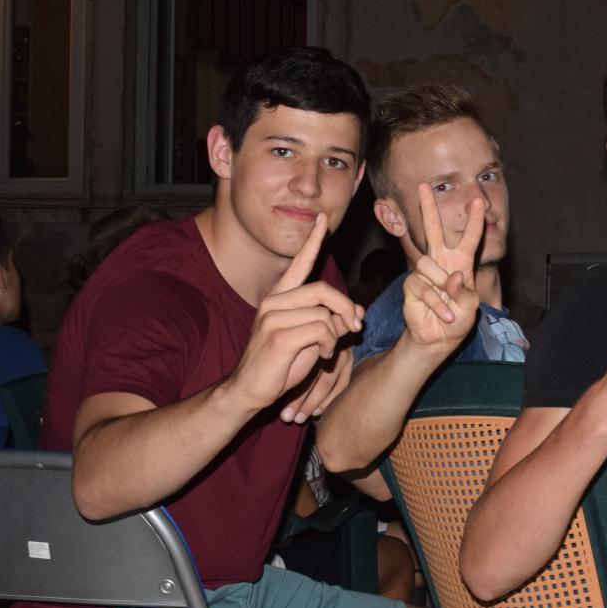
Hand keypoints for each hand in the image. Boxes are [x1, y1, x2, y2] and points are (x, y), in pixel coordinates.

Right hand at [224, 213, 363, 416]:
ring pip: (324, 312)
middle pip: (324, 290)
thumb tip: (356, 312)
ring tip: (328, 350)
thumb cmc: (281, 365)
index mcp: (280, 297)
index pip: (299, 263)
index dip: (313, 240)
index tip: (323, 218)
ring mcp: (273, 317)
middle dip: (346, 309)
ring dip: (335, 334)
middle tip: (356, 327)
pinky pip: (320, 330)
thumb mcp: (310, 339)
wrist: (250, 390)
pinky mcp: (277, 335)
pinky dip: (329, 346)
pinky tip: (321, 358)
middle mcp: (274, 301)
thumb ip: (330, 321)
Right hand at [401, 184, 485, 350]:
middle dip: (428, 207)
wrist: (438, 338)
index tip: (478, 201)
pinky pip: (422, 286)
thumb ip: (464, 292)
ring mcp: (425, 273)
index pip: (469, 238)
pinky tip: (444, 314)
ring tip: (450, 307)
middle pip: (433, 229)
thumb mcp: (470, 308)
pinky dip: (436, 303)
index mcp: (461, 264)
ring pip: (428, 265)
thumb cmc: (458, 320)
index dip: (474, 221)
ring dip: (442, 288)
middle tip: (424, 185)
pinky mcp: (411, 285)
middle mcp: (441, 263)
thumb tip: (452, 276)